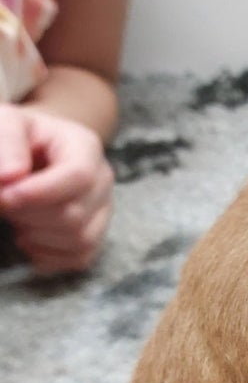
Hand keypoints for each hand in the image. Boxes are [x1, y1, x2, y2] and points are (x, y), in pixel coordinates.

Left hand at [0, 102, 113, 273]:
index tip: (4, 196)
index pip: (79, 177)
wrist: (32, 151)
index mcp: (85, 147)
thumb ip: (6, 143)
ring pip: (79, 240)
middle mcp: (103, 179)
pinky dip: (46, 255)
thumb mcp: (6, 124)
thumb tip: (10, 178)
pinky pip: (78, 258)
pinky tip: (27, 236)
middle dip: (29, 215)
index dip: (40, 194)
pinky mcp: (96, 235)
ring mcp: (103, 210)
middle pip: (75, 214)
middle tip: (3, 203)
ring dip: (36, 235)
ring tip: (17, 216)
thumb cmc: (19, 138)